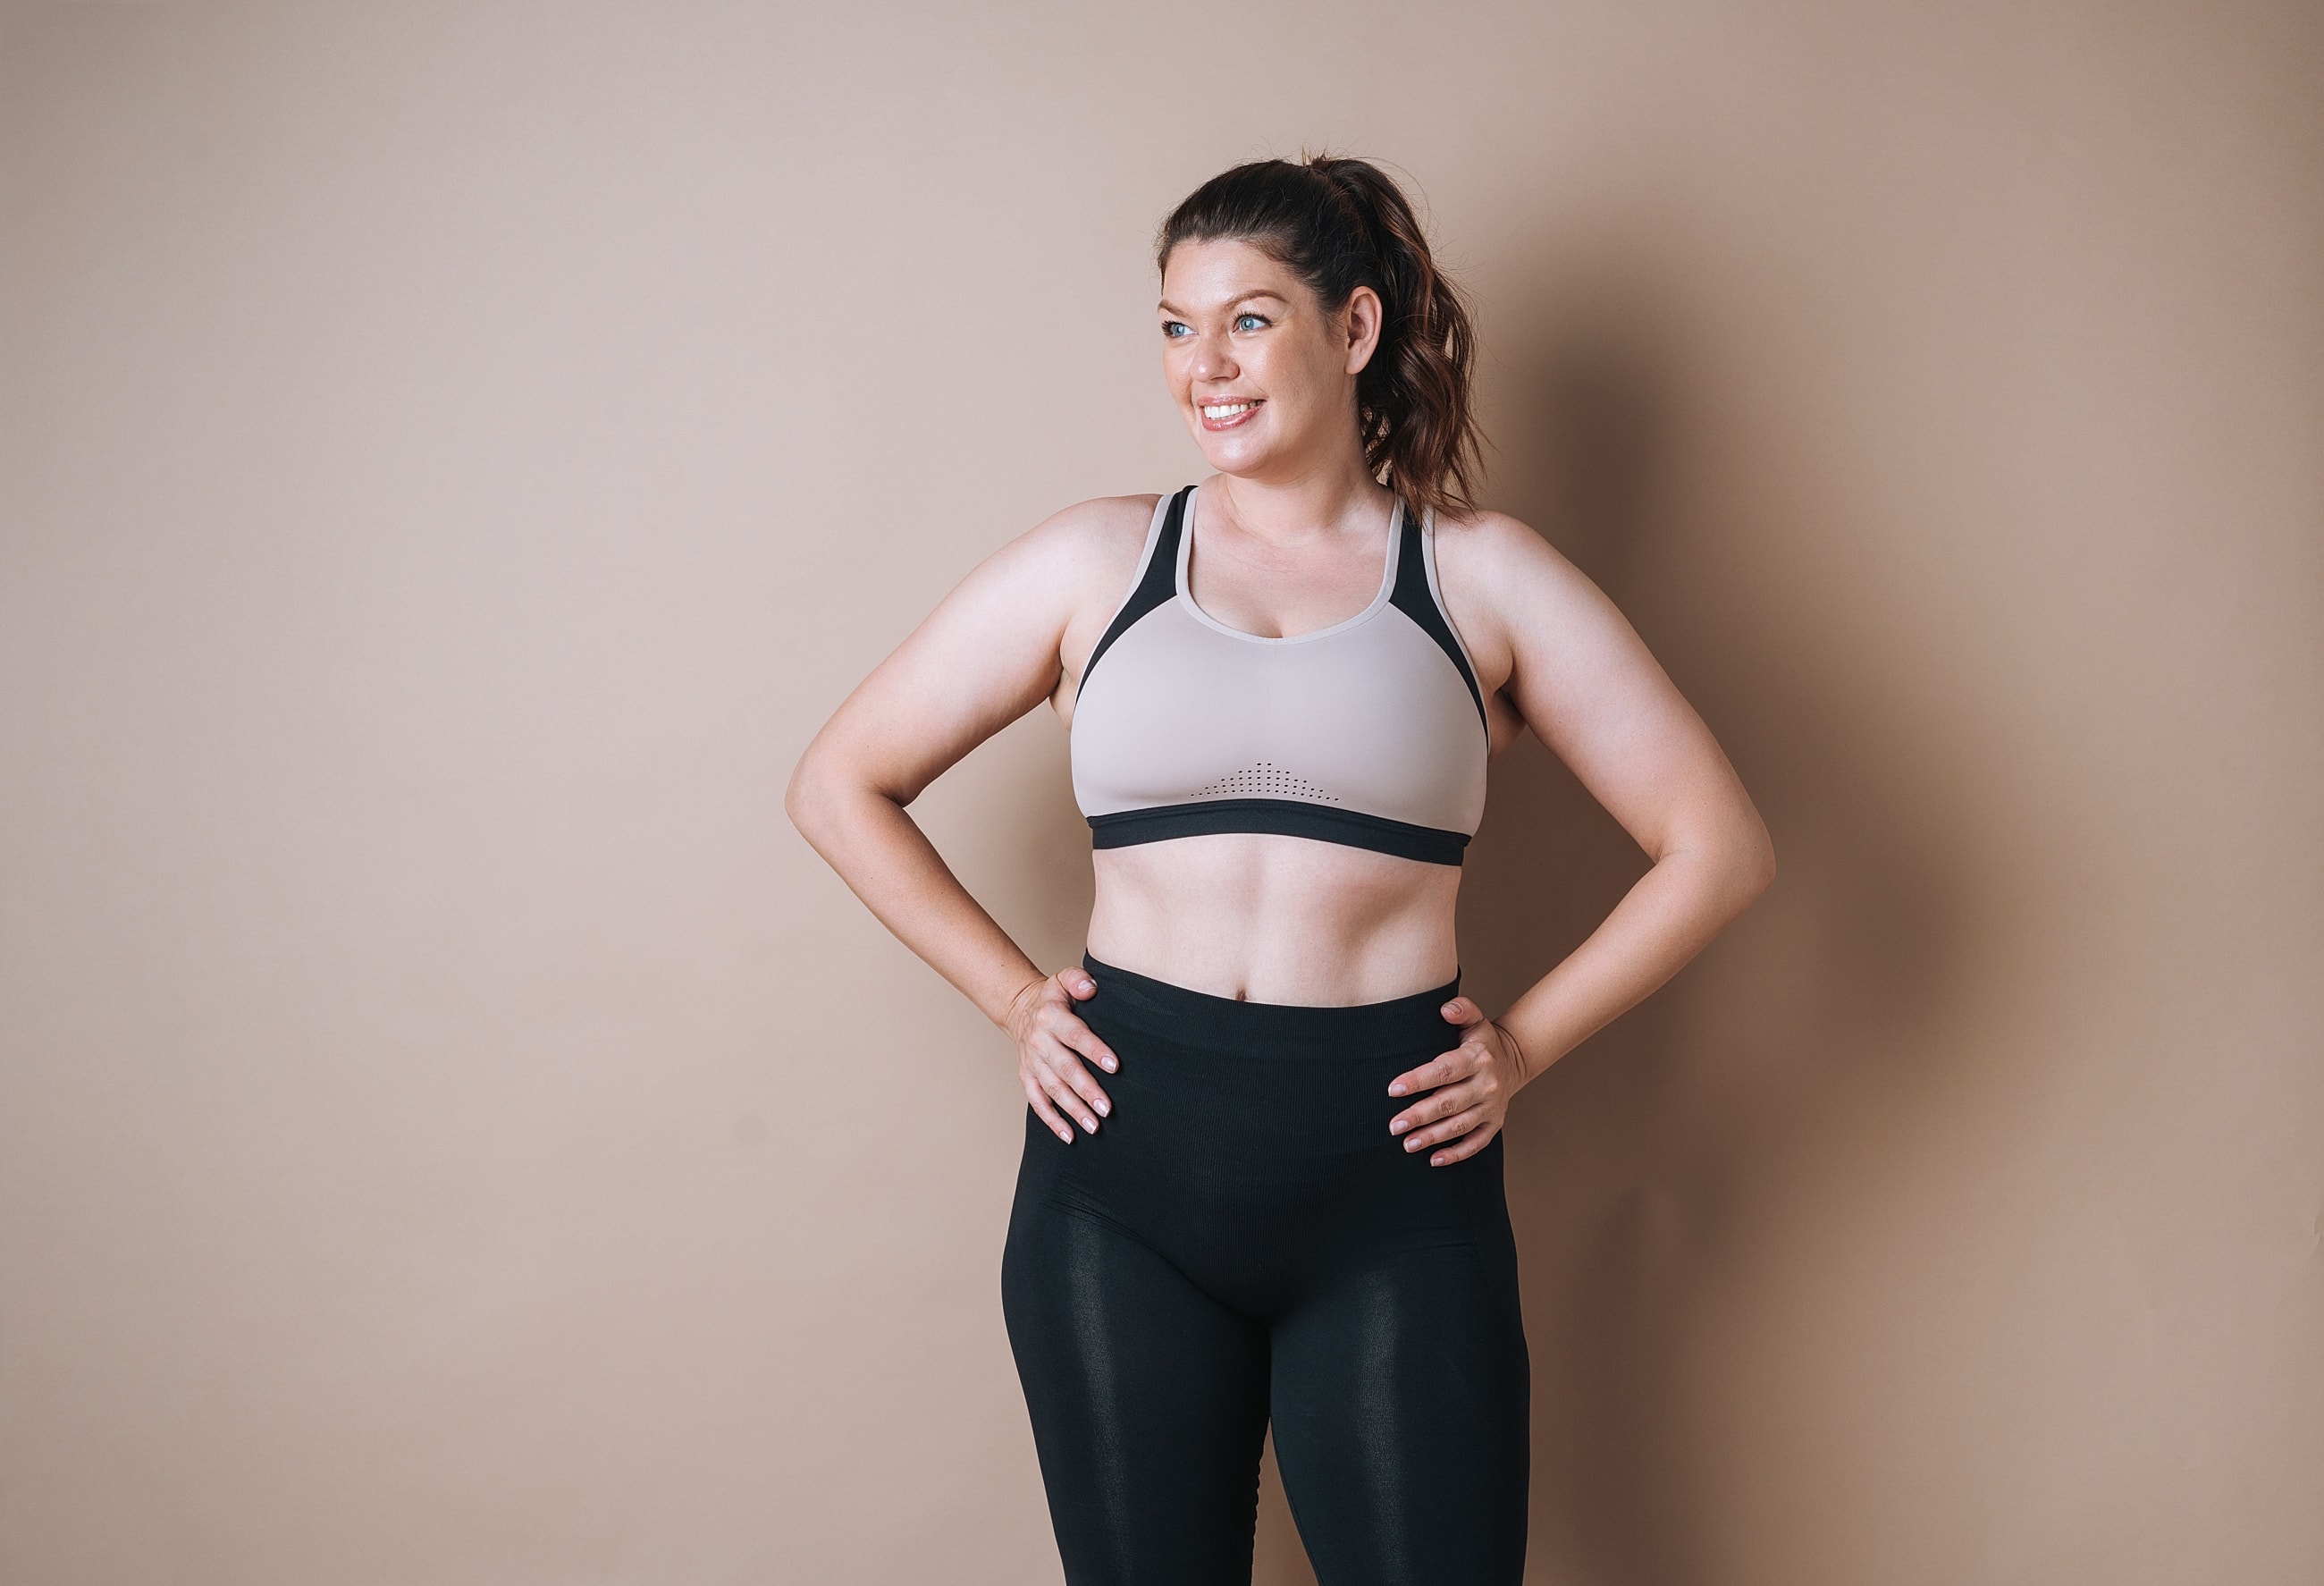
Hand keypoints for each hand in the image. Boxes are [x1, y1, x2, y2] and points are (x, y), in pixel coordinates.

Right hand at [1004, 967, 1117, 1143]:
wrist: (1021, 1008)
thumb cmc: (1053, 997)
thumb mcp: (1063, 979)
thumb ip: (1078, 980)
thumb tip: (1091, 988)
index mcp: (1051, 1017)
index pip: (1076, 1036)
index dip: (1095, 1051)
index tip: (1114, 1067)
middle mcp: (1039, 1042)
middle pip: (1065, 1068)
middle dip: (1086, 1089)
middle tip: (1107, 1107)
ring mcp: (1032, 1062)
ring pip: (1053, 1089)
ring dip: (1073, 1110)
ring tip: (1094, 1126)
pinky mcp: (1027, 1077)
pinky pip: (1037, 1102)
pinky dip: (1052, 1120)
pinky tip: (1069, 1136)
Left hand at [1386, 996, 1530, 1165]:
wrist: (1513, 1060)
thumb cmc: (1481, 1041)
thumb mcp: (1475, 1020)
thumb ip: (1461, 1010)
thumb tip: (1445, 1009)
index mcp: (1477, 1058)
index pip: (1444, 1070)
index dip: (1418, 1080)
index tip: (1393, 1089)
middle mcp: (1486, 1084)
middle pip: (1449, 1102)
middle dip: (1420, 1115)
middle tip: (1393, 1125)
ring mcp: (1491, 1107)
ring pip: (1459, 1126)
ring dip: (1433, 1137)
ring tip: (1407, 1143)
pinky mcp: (1494, 1124)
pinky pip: (1476, 1143)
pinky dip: (1457, 1153)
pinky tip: (1434, 1160)